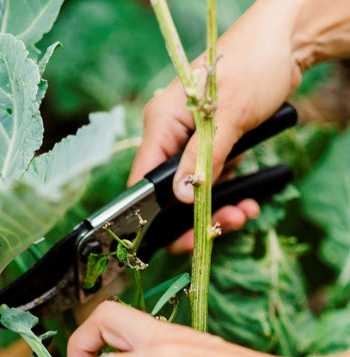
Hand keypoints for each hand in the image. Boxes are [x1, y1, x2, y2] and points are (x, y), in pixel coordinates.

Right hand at [129, 0, 303, 250]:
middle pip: (171, 195)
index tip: (180, 237)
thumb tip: (181, 197)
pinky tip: (250, 201)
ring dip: (219, 209)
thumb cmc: (252, 66)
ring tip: (244, 213)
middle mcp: (172, 137)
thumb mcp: (229, 116)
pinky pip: (216, 183)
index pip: (144, 181)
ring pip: (196, 194)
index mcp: (162, 125)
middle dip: (196, 217)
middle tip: (222, 227)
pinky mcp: (214, 149)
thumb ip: (202, 158)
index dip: (156, 215)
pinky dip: (232, 195)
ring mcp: (192, 145)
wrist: (286, 46)